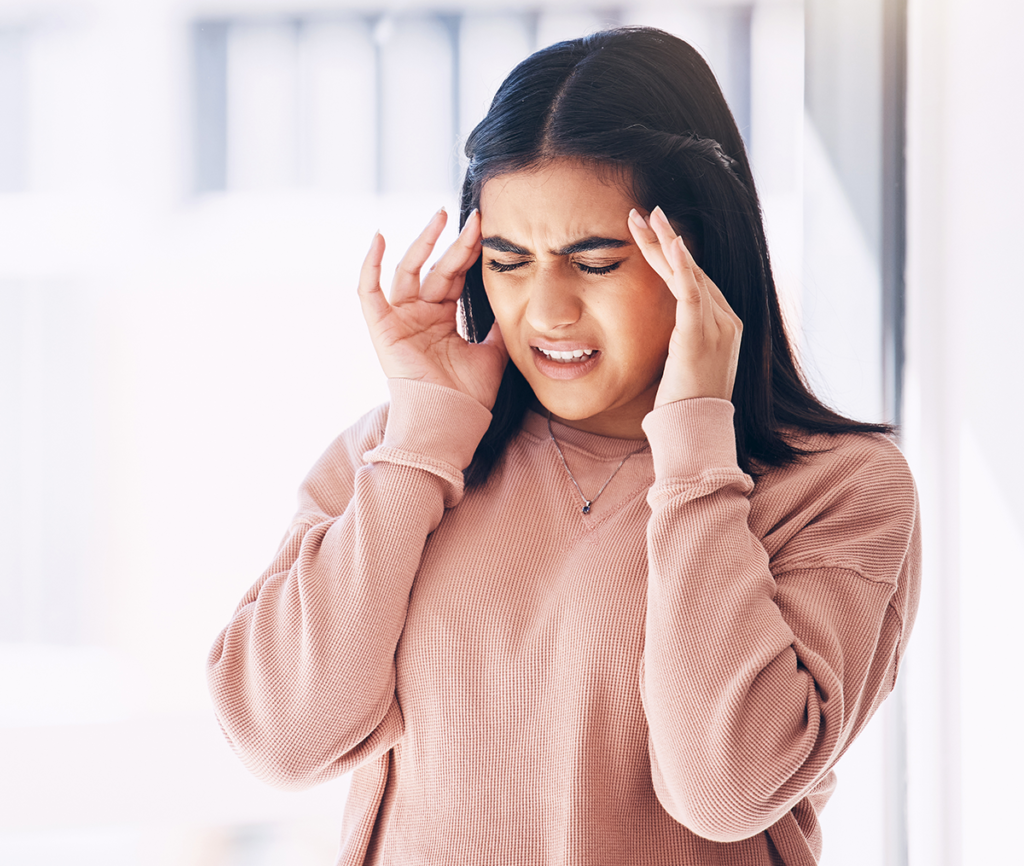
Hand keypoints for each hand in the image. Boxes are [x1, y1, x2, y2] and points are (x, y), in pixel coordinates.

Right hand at [357, 208, 507, 409]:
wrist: (450, 420)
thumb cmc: (470, 395)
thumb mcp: (494, 352)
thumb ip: (499, 326)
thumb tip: (515, 302)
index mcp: (443, 320)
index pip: (455, 277)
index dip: (469, 254)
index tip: (487, 230)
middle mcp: (420, 315)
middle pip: (436, 268)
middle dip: (455, 243)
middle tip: (474, 219)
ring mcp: (400, 319)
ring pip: (408, 270)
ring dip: (422, 242)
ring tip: (441, 217)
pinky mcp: (381, 327)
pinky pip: (369, 291)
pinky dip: (370, 264)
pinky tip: (380, 238)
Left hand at [627, 206, 741, 405]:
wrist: (695, 432)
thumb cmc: (685, 406)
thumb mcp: (685, 366)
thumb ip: (682, 342)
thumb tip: (665, 336)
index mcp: (725, 326)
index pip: (696, 280)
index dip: (672, 255)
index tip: (651, 233)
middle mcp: (727, 321)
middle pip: (692, 270)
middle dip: (666, 238)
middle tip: (645, 211)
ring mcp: (718, 327)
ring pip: (688, 274)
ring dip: (665, 242)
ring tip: (644, 217)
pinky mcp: (700, 336)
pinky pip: (691, 293)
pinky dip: (681, 265)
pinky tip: (670, 241)